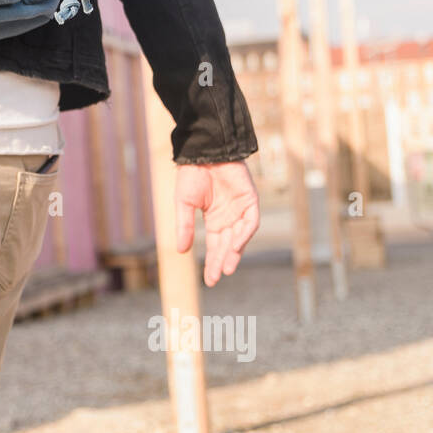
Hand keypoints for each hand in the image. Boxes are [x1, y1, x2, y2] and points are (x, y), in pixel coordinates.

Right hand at [175, 160, 259, 286]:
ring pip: (240, 237)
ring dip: (234, 252)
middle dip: (222, 262)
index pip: (215, 247)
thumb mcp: (184, 204)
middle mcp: (229, 219)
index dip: (212, 263)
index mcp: (214, 221)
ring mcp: (241, 210)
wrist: (203, 152)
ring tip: (227, 267)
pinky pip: (251, 222)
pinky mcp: (250, 200)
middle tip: (217, 277)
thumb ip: (184, 226)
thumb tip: (181, 251)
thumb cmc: (192, 174)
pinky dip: (244, 234)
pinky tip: (235, 245)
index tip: (209, 281)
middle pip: (228, 246)